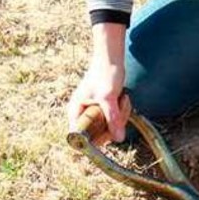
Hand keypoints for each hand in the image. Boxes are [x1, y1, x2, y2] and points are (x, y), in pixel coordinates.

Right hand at [68, 23, 129, 142]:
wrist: (111, 58)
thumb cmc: (105, 73)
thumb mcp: (109, 98)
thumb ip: (113, 118)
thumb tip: (119, 139)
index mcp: (75, 112)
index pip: (79, 137)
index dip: (94, 140)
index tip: (110, 133)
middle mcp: (81, 114)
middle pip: (97, 134)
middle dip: (113, 124)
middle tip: (120, 107)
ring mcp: (92, 112)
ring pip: (108, 127)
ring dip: (120, 115)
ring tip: (122, 99)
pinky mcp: (103, 109)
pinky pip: (114, 119)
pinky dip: (122, 112)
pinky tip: (123, 98)